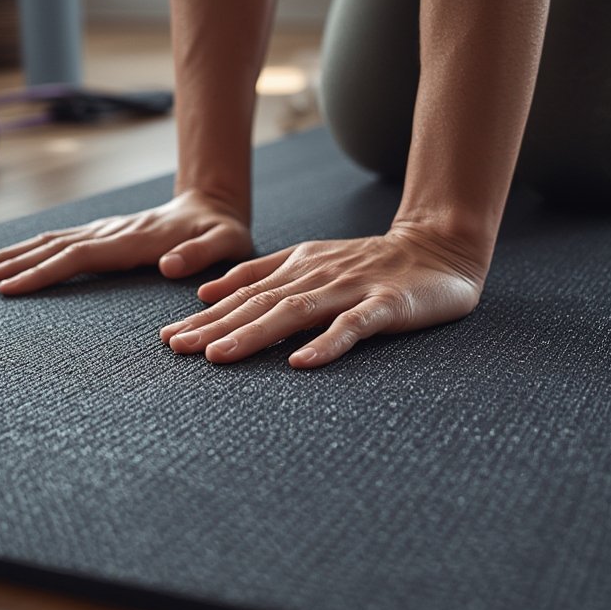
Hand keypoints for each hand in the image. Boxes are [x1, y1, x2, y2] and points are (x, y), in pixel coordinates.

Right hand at [0, 189, 252, 293]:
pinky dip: (31, 251)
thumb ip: (202, 254)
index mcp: (134, 241)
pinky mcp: (105, 235)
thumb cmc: (223, 231)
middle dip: (14, 263)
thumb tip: (168, 265)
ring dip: (14, 255)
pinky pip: (61, 243)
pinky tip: (12, 260)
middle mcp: (113, 233)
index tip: (11, 288)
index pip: (80, 257)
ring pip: (51, 242)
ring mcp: (106, 232)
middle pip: (54, 248)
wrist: (216, 205)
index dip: (45, 272)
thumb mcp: (226, 242)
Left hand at [160, 222, 484, 368]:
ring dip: (255, 334)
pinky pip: (354, 326)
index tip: (170, 339)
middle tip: (177, 348)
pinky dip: (327, 342)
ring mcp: (352, 290)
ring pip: (296, 312)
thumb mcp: (311, 260)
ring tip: (220, 356)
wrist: (440, 246)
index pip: (245, 294)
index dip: (206, 316)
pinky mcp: (387, 306)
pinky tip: (302, 362)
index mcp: (299, 267)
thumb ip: (262, 274)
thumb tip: (207, 291)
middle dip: (215, 326)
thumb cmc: (373, 263)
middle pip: (259, 303)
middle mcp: (318, 276)